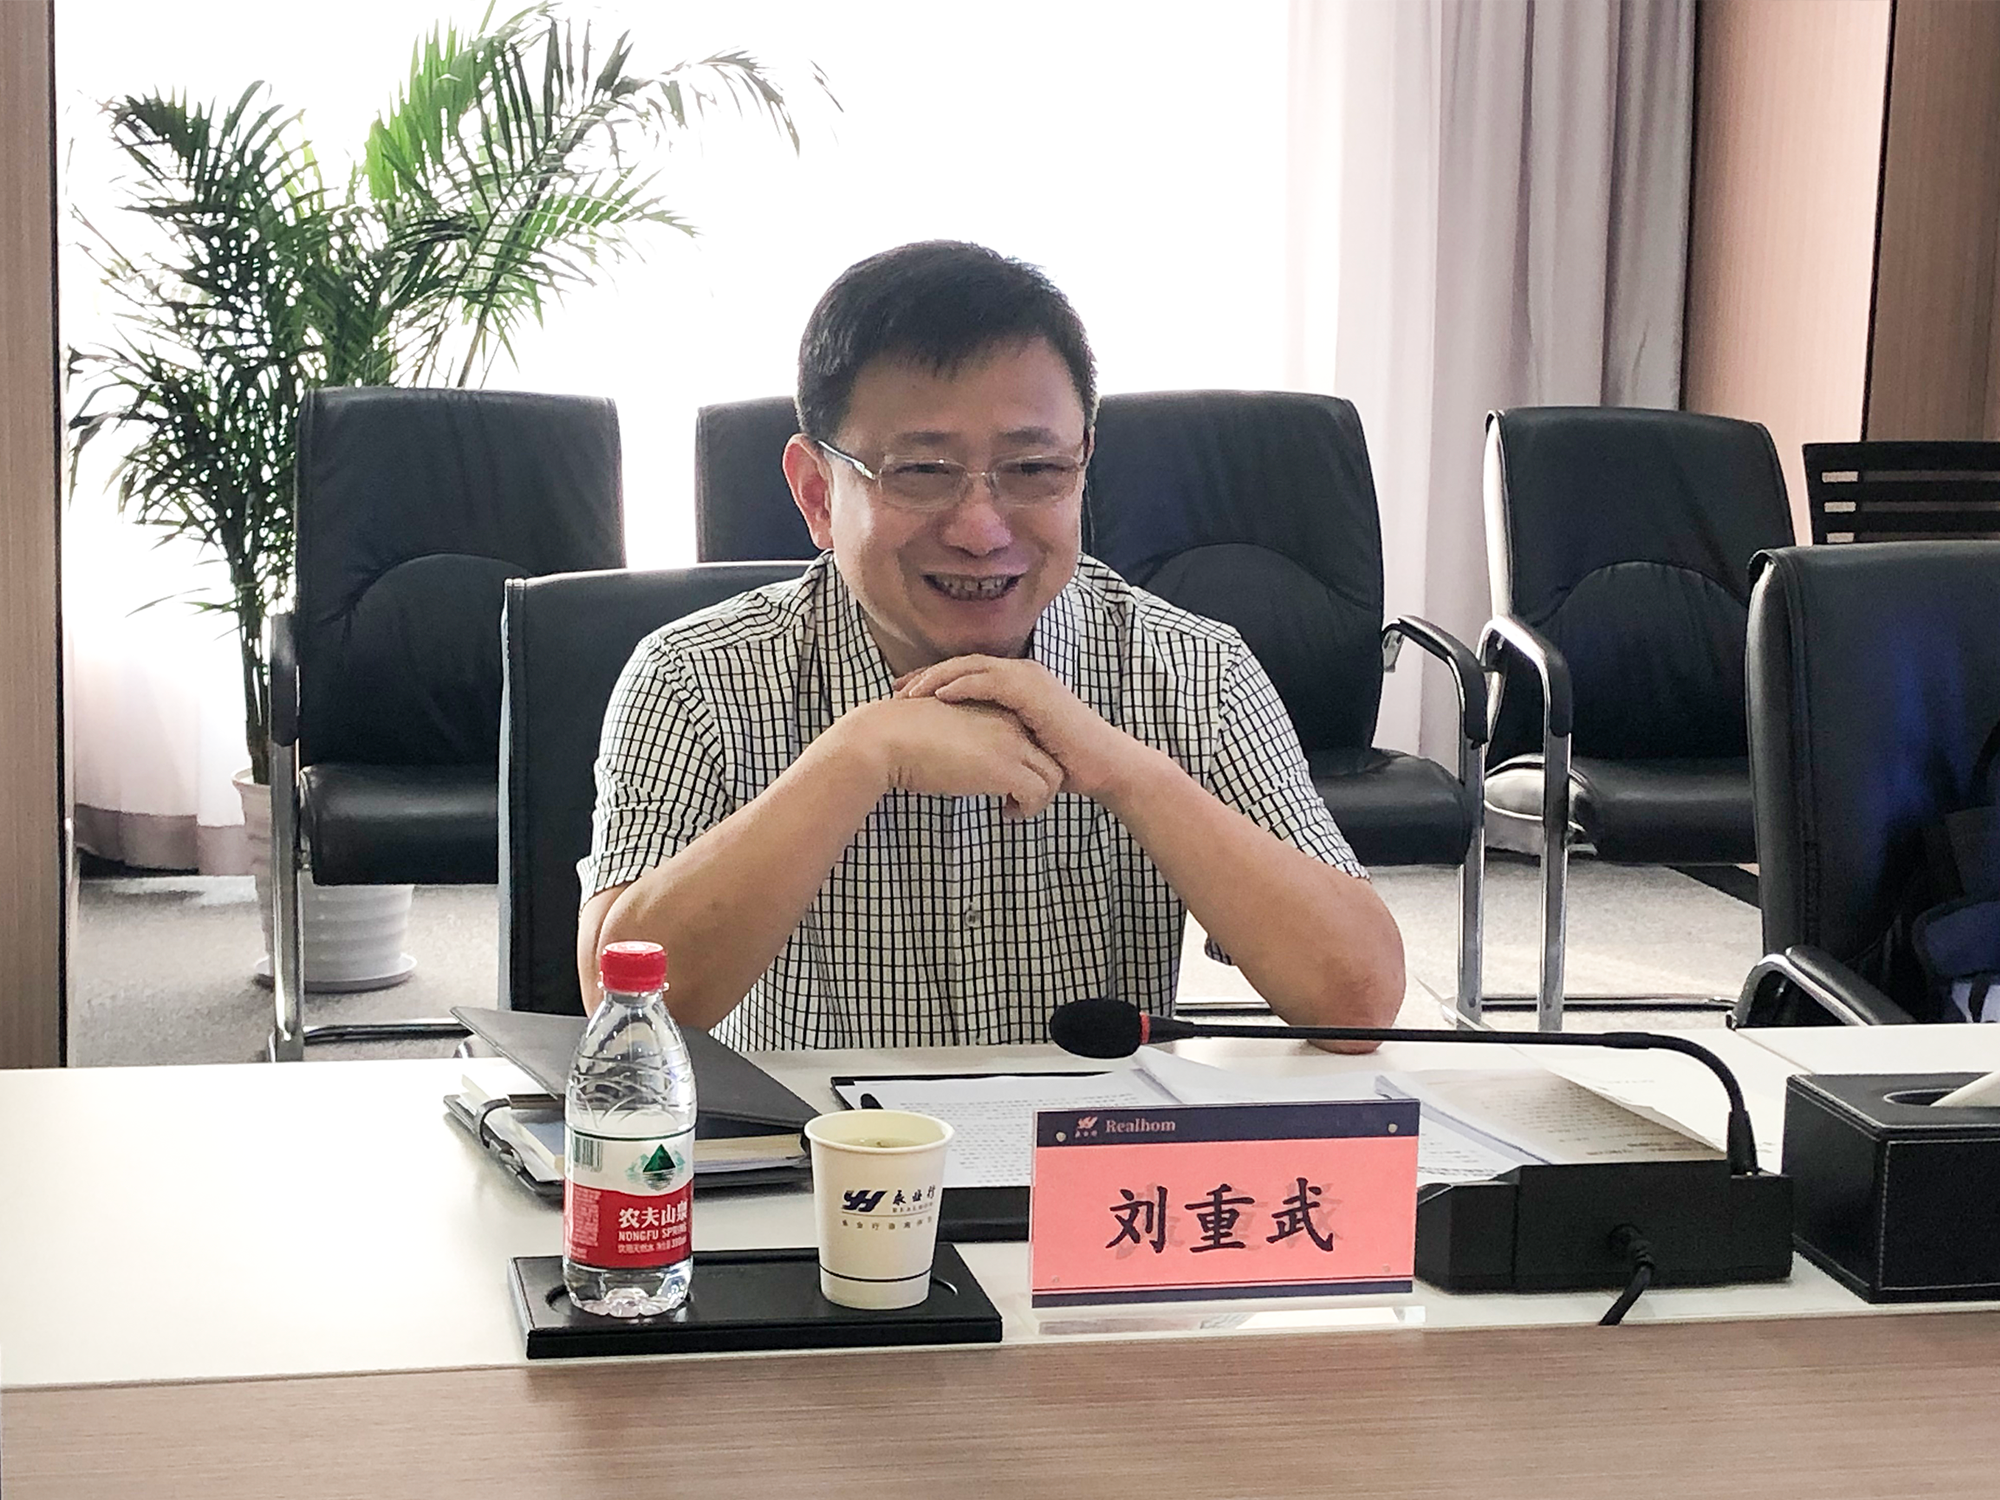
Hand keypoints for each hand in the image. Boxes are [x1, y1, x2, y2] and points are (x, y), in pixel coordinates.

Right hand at [839, 695, 1064, 819]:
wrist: (886, 737)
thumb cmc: (903, 739)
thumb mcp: (945, 732)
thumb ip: (967, 742)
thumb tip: (969, 766)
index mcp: (994, 708)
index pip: (1033, 736)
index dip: (1027, 762)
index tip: (1008, 782)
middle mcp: (1008, 722)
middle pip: (1050, 756)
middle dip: (1041, 782)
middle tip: (1017, 800)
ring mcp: (1009, 743)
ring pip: (1053, 776)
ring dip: (1038, 799)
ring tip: (1012, 810)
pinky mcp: (1003, 768)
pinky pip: (1038, 794)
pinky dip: (1028, 810)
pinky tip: (1005, 814)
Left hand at [892, 656, 1155, 804]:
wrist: (1102, 767)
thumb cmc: (1066, 764)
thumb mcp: (1020, 750)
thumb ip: (996, 747)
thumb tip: (971, 769)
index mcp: (1017, 684)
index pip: (966, 675)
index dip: (933, 683)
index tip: (905, 697)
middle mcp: (1021, 673)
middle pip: (962, 665)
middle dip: (926, 676)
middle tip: (895, 689)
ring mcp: (1027, 678)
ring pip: (971, 668)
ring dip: (937, 678)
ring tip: (909, 692)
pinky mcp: (1032, 690)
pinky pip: (989, 681)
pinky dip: (962, 685)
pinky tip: (939, 696)